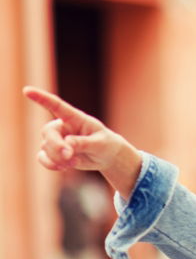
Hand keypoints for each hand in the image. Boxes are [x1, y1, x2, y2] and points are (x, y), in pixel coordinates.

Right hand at [26, 86, 141, 196]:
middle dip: (56, 146)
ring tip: (75, 162)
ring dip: (58, 158)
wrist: (106, 156)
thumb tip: (67, 144)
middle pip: (48, 132)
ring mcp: (56, 139)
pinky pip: (43, 158)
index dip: (41, 98)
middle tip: (69, 156)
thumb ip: (83, 143)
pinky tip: (64, 168)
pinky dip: (51, 165)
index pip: (56, 105)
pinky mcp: (54, 152)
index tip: (27, 90)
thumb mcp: (100, 143)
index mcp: (75, 118)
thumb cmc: (105, 144)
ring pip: (45, 147)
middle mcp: (62, 126)